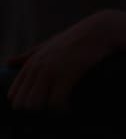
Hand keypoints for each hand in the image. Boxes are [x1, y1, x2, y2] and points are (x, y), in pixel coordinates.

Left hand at [5, 10, 125, 110]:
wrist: (100, 30)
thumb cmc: (76, 37)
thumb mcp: (49, 43)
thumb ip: (29, 54)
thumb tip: (8, 62)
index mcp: (31, 62)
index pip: (14, 95)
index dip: (26, 102)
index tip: (42, 101)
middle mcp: (37, 67)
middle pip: (23, 104)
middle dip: (36, 109)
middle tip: (52, 105)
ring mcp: (51, 71)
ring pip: (36, 106)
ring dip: (47, 111)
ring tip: (60, 106)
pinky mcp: (66, 75)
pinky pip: (55, 103)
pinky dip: (62, 109)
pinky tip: (69, 106)